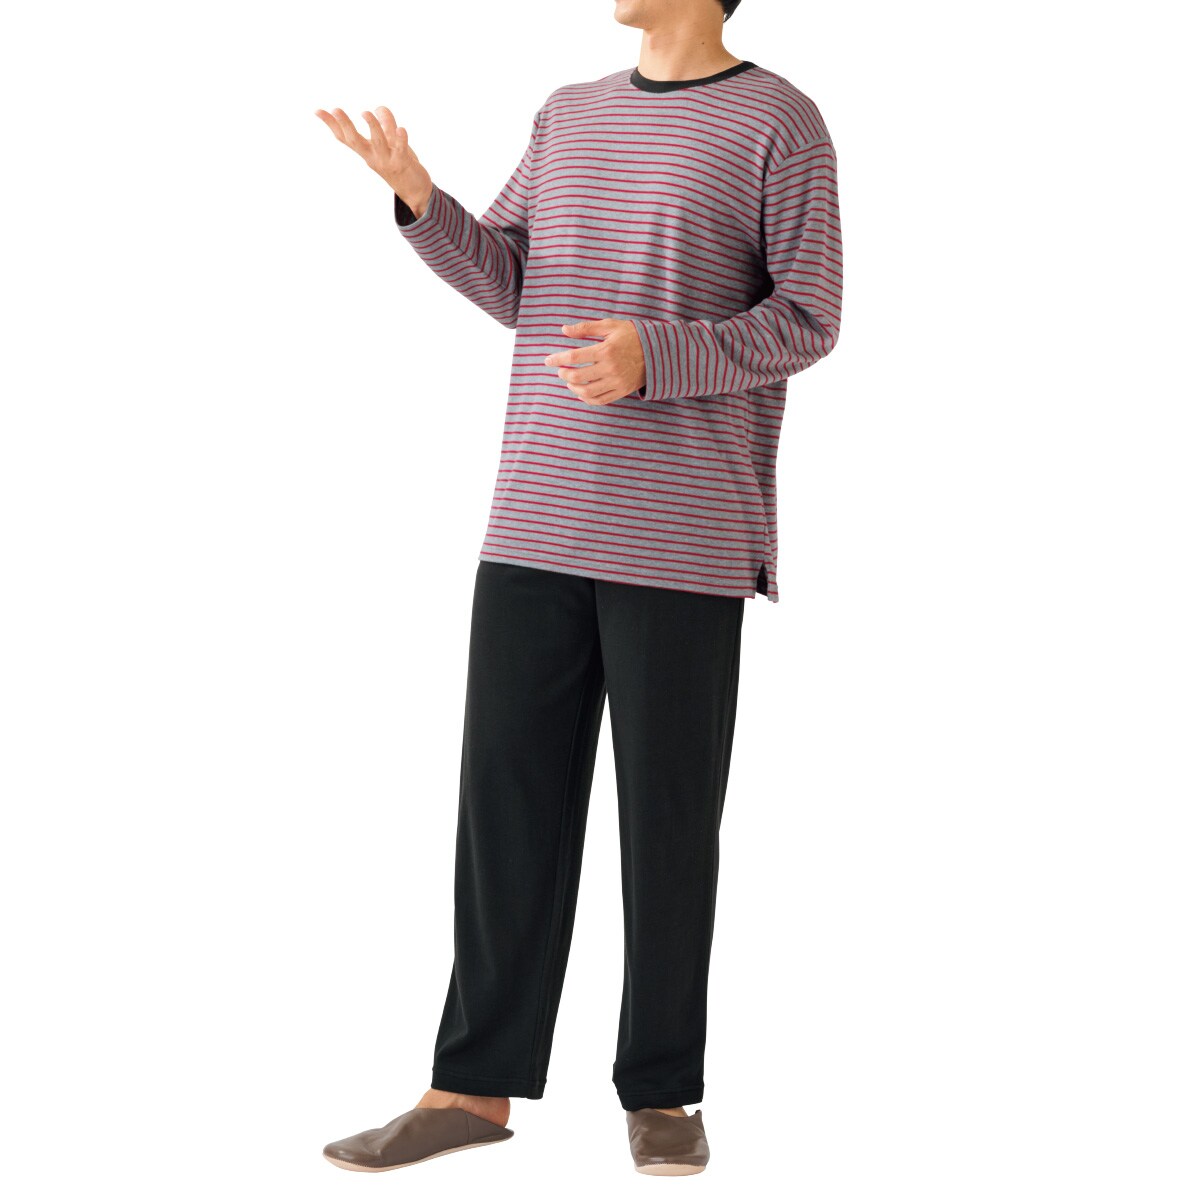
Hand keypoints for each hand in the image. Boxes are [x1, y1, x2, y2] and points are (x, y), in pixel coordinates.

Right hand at [314, 105, 432, 216]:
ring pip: (378, 142)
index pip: (345, 137)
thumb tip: (379, 108)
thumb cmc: (400, 163)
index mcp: (366, 151)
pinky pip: (401, 149)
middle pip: (355, 140)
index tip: (317, 111)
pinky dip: (400, 139)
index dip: (331, 125)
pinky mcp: (403, 163)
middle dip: (345, 125)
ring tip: (366, 113)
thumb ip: (385, 123)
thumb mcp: (390, 142)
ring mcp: (387, 160)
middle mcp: (373, 156)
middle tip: (336, 109)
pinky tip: (401, 129)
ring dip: (372, 127)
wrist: (415, 191)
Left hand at [545, 319, 646, 405]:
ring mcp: (616, 382)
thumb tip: (564, 330)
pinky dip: (586, 399)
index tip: (547, 361)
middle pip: (577, 376)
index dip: (557, 359)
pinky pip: (600, 400)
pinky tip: (580, 393)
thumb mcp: (610, 326)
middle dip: (563, 374)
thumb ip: (586, 328)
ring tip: (569, 382)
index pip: (574, 357)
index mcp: (605, 350)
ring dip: (572, 388)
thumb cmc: (632, 336)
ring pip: (586, 391)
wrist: (658, 352)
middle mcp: (610, 368)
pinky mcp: (622, 391)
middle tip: (560, 371)